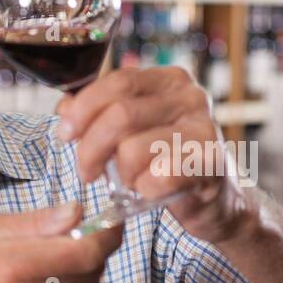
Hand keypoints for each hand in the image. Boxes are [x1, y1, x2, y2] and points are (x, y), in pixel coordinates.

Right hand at [0, 202, 122, 282]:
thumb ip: (34, 221)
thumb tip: (76, 211)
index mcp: (13, 268)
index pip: (86, 252)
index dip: (108, 232)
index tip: (111, 218)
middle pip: (94, 267)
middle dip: (95, 244)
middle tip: (77, 232)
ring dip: (84, 266)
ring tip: (51, 259)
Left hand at [55, 66, 255, 244]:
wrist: (217, 202)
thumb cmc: (170, 163)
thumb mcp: (134, 132)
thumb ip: (100, 114)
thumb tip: (64, 106)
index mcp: (170, 80)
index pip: (118, 82)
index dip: (83, 108)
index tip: (65, 134)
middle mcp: (191, 97)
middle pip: (120, 115)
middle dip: (90, 149)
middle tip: (86, 173)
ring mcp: (205, 129)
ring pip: (132, 150)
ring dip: (121, 175)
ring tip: (130, 182)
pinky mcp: (210, 165)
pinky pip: (156, 178)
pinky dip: (144, 191)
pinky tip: (151, 192)